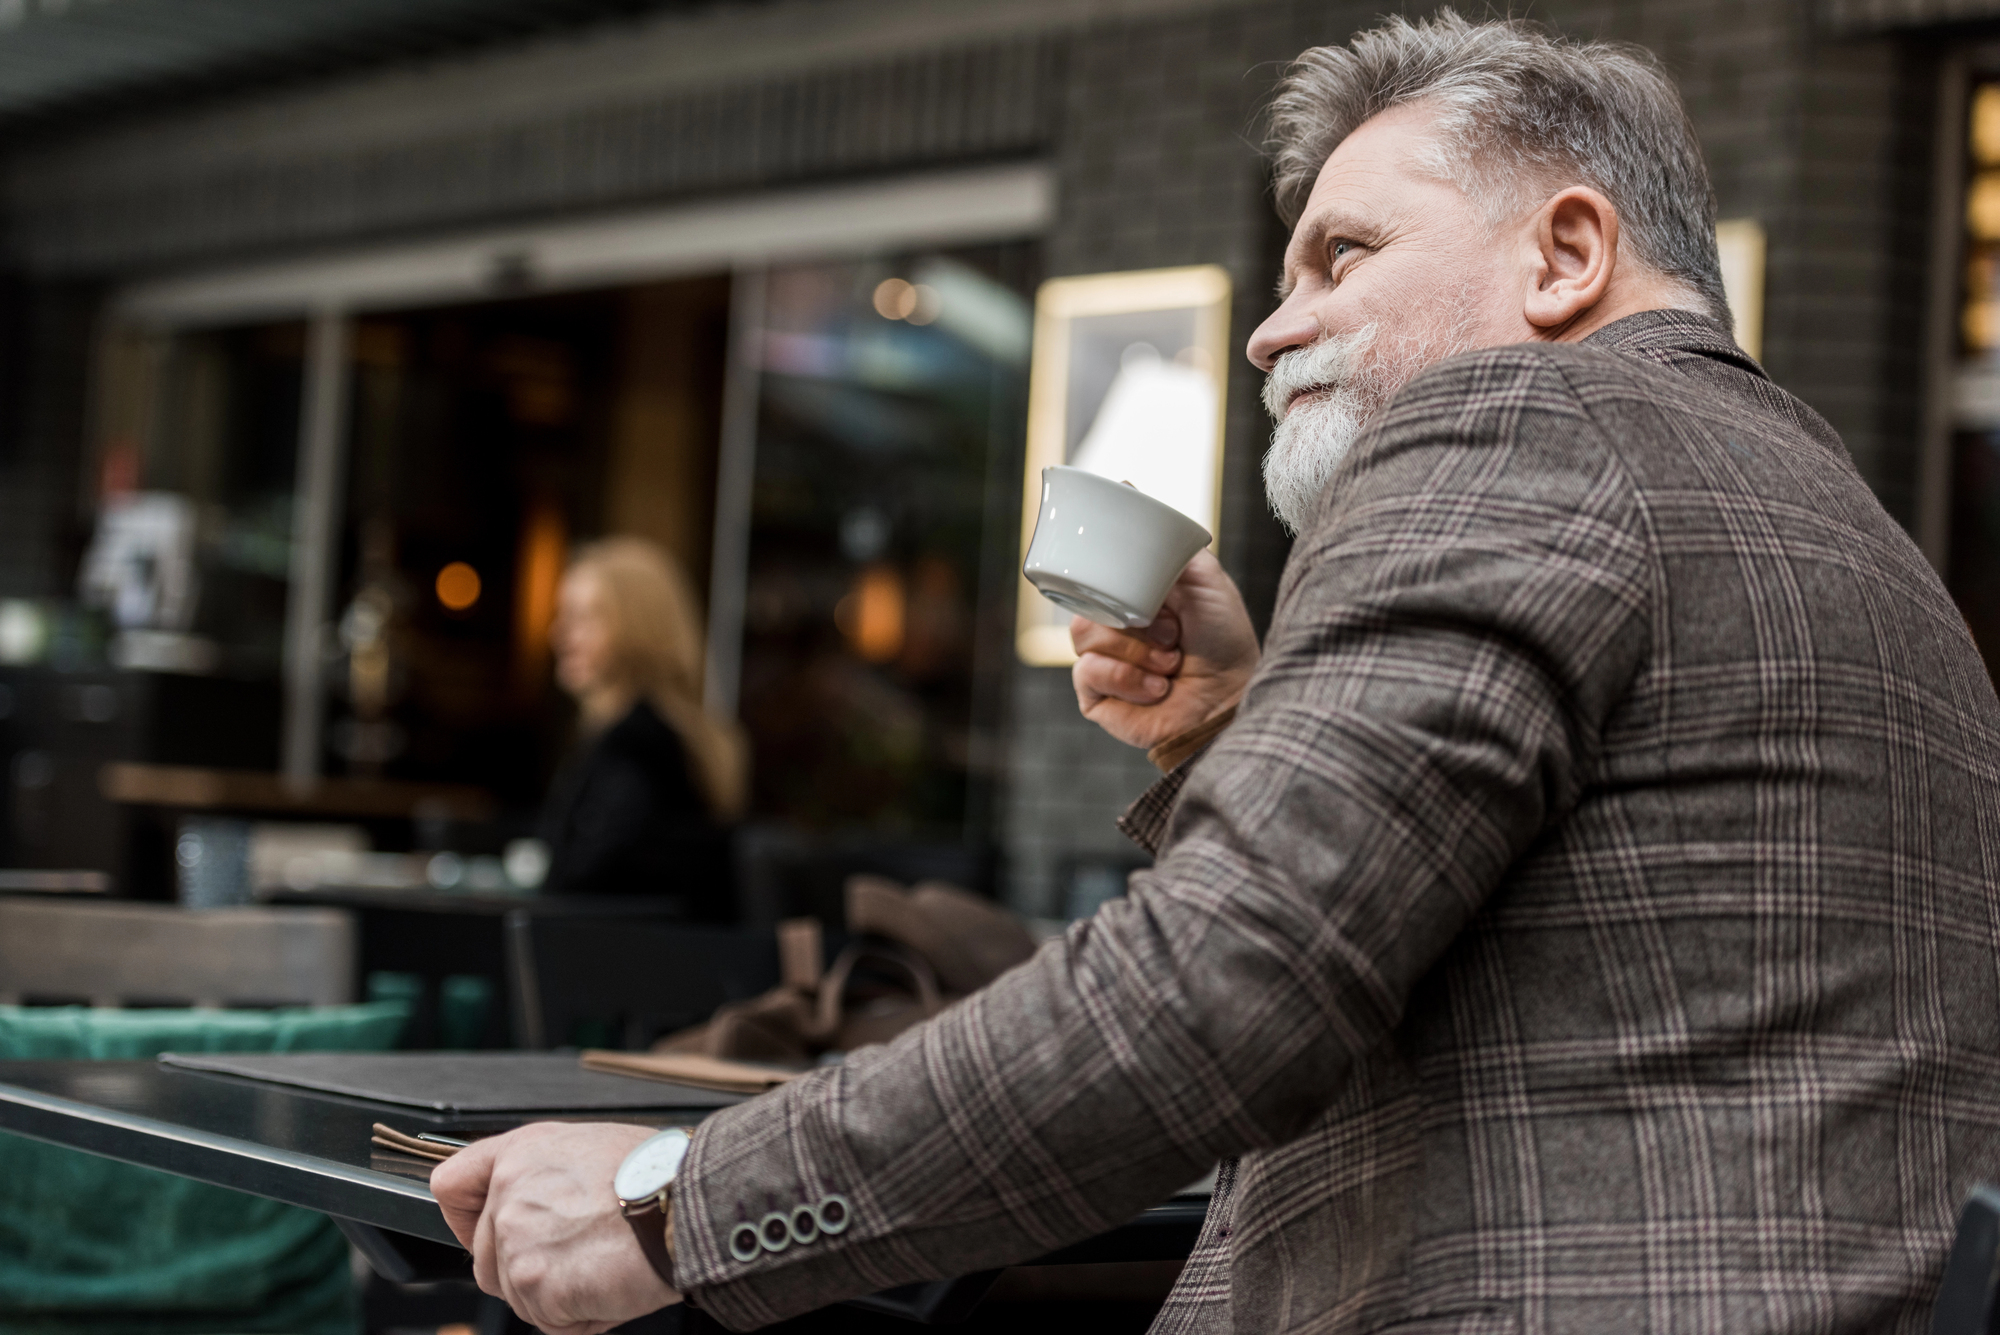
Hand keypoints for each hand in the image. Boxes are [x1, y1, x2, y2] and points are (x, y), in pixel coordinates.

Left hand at [432, 1122, 681, 1334]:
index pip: (451, 1186)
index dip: (464, 1219)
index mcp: (520, 1154)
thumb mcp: (589, 1150)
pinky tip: (610, 1283)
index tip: (485, 1234)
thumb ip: (542, 1179)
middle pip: (486, 1261)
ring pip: (519, 1297)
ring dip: (559, 1297)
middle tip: (582, 1255)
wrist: (687, 1206)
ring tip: (605, 1265)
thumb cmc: (658, 1176)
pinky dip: (581, 1316)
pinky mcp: (534, 1284)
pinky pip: (550, 1322)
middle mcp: (508, 1194)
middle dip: (528, 1272)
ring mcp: (516, 1241)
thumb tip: (530, 1210)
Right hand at [1071, 550, 1258, 750]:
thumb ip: (1173, 547)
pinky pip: (1087, 672)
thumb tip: (1135, 512)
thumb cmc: (1224, 641)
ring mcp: (1101, 662)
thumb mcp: (1207, 578)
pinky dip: (1127, 678)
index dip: (1119, 581)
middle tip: (1173, 635)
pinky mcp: (1096, 697)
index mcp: (1130, 597)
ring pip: (1084, 636)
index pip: (1095, 575)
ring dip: (1136, 651)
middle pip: (1087, 604)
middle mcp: (1112, 627)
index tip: (1157, 598)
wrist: (1231, 696)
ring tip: (1170, 663)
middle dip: (1138, 621)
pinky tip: (1156, 688)